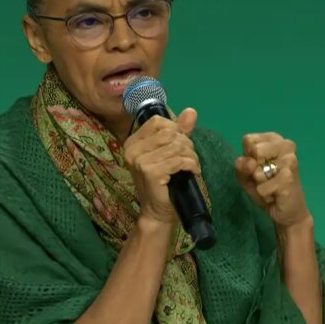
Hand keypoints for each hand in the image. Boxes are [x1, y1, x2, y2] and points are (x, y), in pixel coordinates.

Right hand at [124, 108, 199, 224]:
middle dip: (186, 144)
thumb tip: (191, 111)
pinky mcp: (150, 172)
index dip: (175, 129)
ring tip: (192, 166)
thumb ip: (178, 131)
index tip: (181, 145)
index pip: (158, 122)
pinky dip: (191, 165)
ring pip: (176, 146)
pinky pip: (179, 160)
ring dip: (191, 156)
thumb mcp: (169, 153)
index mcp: (132, 142)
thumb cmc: (163, 183)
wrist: (157, 212)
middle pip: (169, 133)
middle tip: (189, 159)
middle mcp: (132, 150)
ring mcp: (139, 161)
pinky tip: (193, 172)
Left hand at [234, 132, 311, 229]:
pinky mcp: (290, 177)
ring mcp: (290, 160)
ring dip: (260, 183)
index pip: (248, 140)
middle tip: (265, 176)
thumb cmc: (266, 188)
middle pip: (254, 150)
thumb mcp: (246, 176)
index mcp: (274, 139)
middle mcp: (285, 145)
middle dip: (254, 169)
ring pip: (257, 171)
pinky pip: (262, 187)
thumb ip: (241, 166)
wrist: (286, 211)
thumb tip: (249, 162)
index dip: (248, 156)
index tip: (258, 165)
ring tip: (270, 185)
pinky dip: (264, 194)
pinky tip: (276, 194)